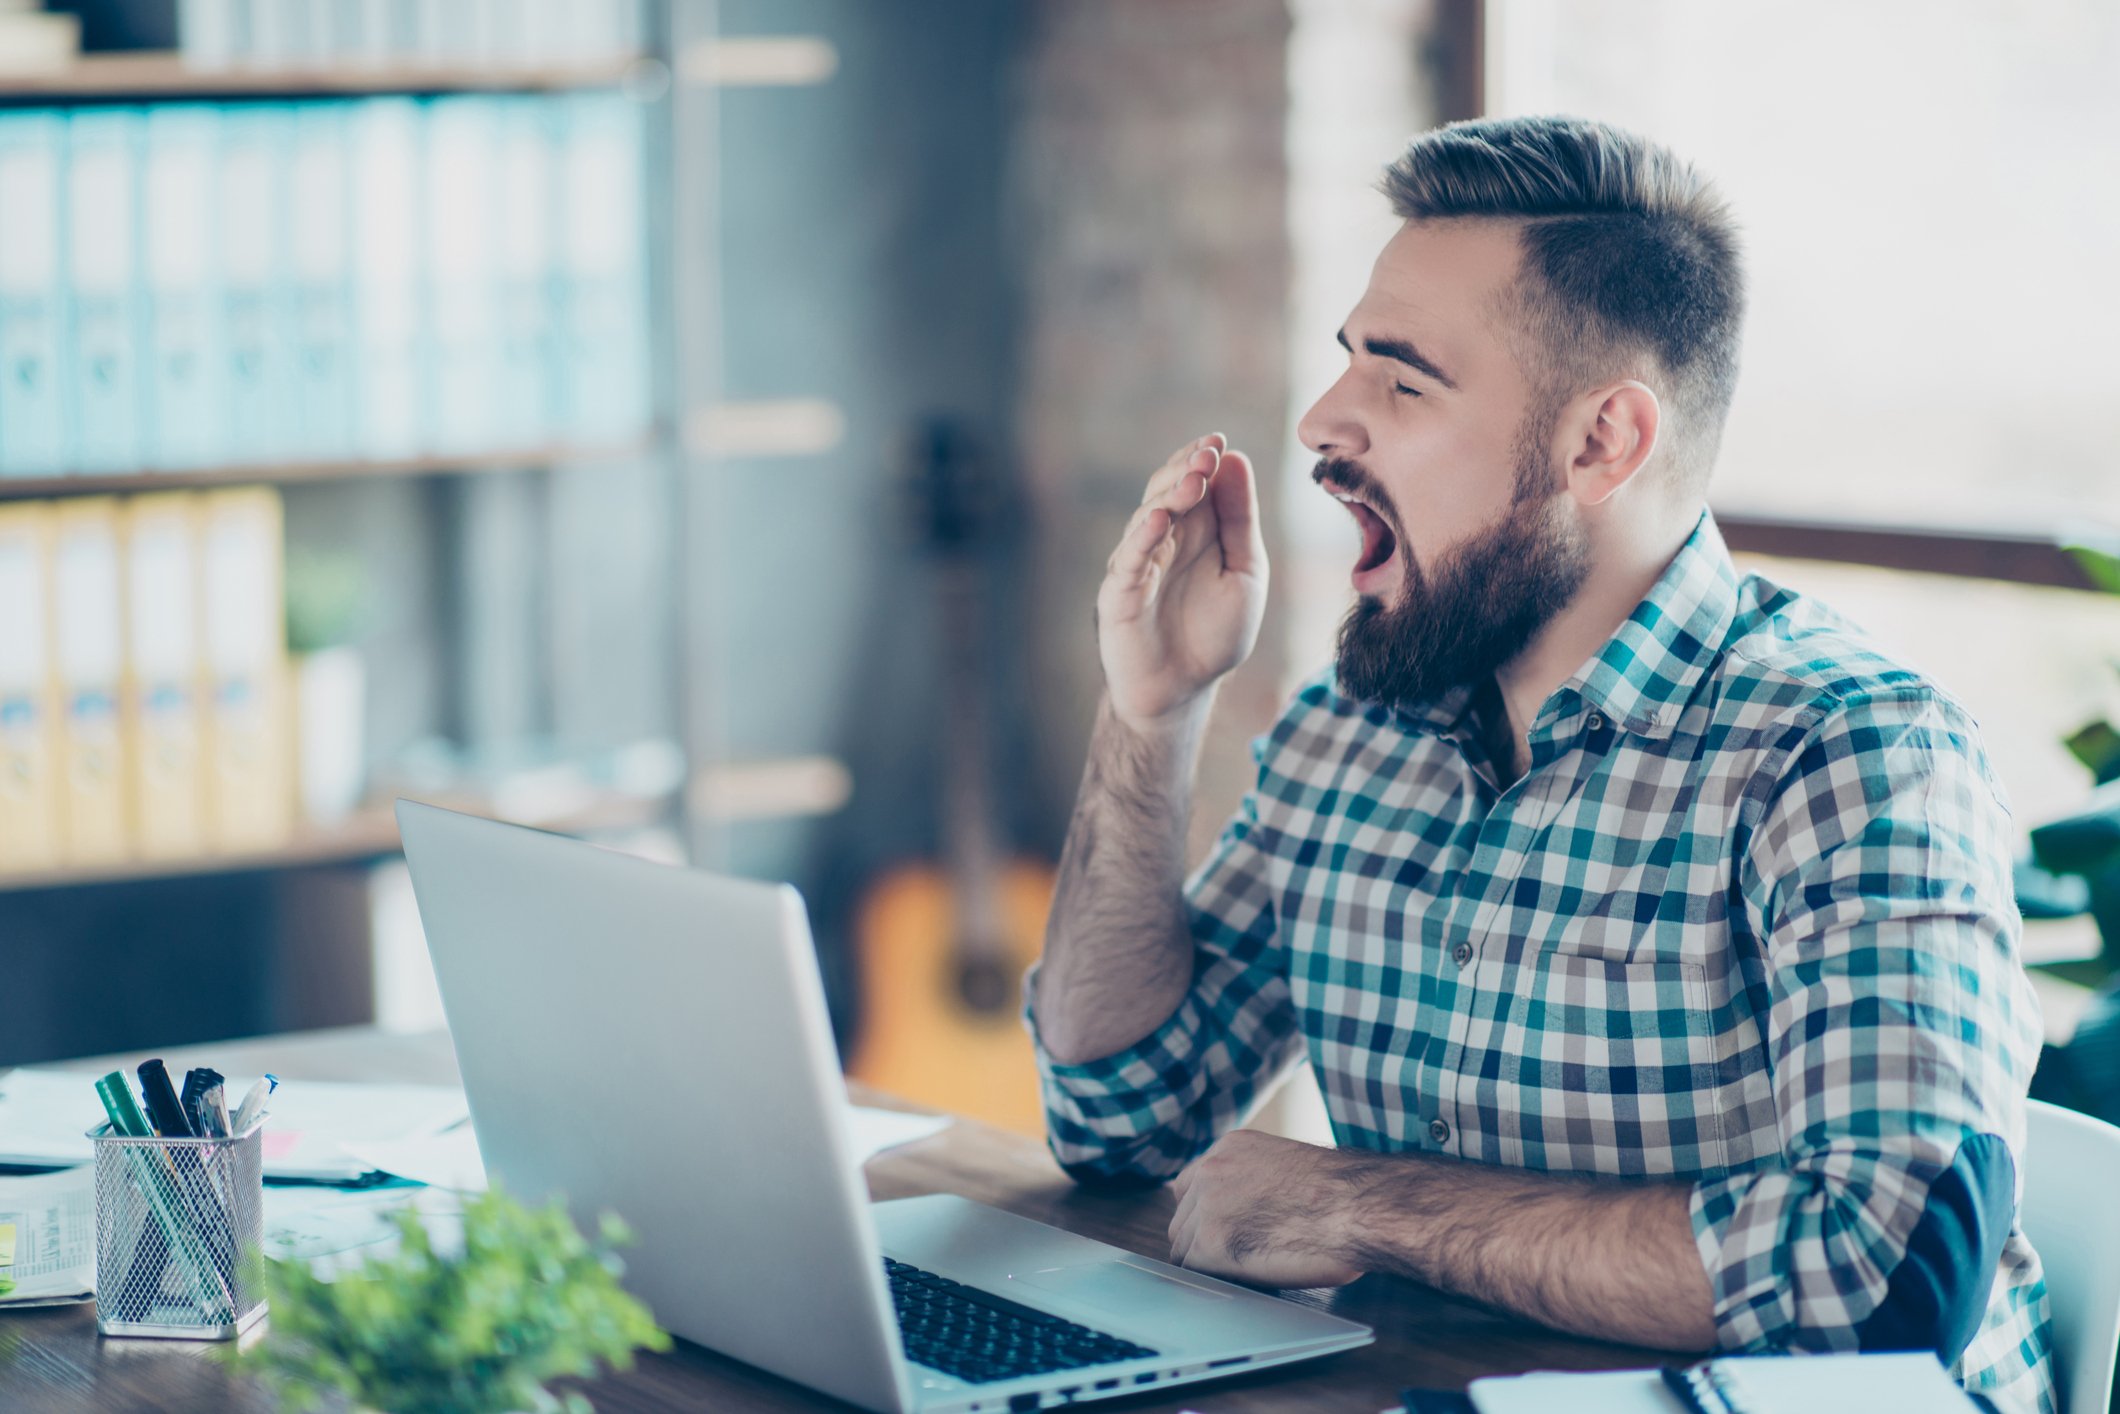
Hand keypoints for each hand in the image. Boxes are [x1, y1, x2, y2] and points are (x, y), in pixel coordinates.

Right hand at [1097, 433, 1268, 731]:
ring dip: (1170, 496)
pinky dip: (1142, 537)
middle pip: (1167, 491)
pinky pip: (1129, 560)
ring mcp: (1138, 563)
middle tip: (1208, 453)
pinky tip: (1160, 520)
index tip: (1218, 440)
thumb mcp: (1244, 572)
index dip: (1202, 458)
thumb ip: (1239, 520)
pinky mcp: (1119, 593)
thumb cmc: (1214, 634)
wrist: (1183, 691)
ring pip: (1148, 517)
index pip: (1194, 481)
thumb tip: (1235, 460)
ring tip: (1194, 479)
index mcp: (1195, 531)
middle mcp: (1163, 539)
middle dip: (1187, 469)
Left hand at [1167, 1130, 1362, 1288]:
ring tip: (1244, 1273)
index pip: (1190, 1184)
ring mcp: (1206, 1206)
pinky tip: (1241, 1281)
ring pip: (1183, 1246)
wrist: (1357, 1207)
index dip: (1204, 1213)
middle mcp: (1210, 1170)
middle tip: (1233, 1259)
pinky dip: (1212, 1280)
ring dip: (1207, 1263)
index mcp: (1230, 1147)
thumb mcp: (1290, 1165)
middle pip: (1182, 1217)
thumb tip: (1254, 1207)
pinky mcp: (1210, 1244)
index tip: (1220, 1231)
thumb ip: (1259, 1180)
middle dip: (1201, 1239)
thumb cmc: (1345, 1194)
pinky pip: (1192, 1269)